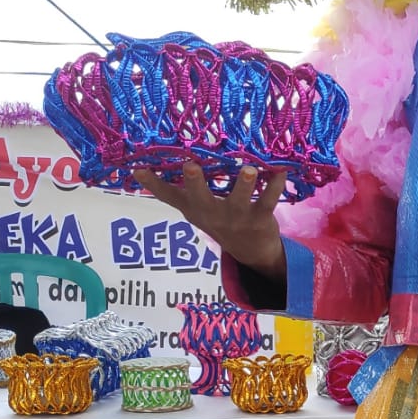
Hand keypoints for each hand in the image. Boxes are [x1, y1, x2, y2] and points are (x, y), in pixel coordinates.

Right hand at [133, 164, 286, 278]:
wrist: (251, 252)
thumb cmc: (217, 220)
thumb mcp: (192, 209)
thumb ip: (169, 192)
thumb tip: (136, 171)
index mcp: (195, 208)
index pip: (169, 196)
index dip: (154, 184)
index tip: (139, 169)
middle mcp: (213, 212)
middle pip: (200, 197)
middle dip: (195, 183)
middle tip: (190, 165)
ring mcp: (237, 216)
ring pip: (240, 198)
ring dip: (244, 183)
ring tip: (248, 169)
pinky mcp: (260, 217)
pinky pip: (269, 200)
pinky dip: (276, 185)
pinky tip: (281, 170)